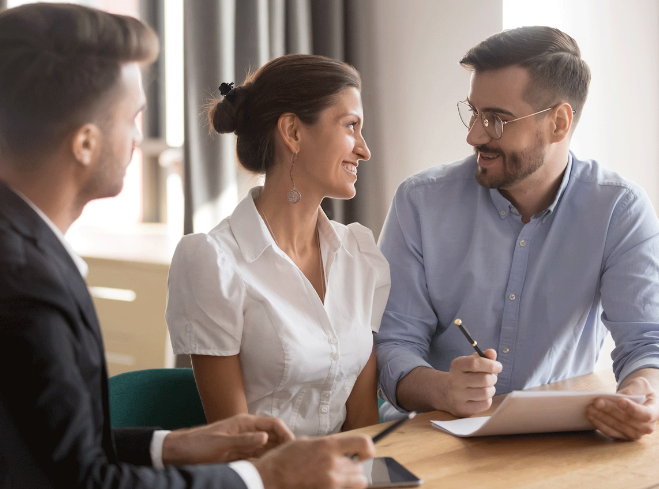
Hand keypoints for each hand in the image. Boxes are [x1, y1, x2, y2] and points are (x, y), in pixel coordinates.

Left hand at [162, 413, 293, 465]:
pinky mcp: (239, 455)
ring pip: (267, 449)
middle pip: (273, 437)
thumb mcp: (221, 444)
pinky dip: (266, 463)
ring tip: (288, 467)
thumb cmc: (198, 445)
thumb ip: (244, 440)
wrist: (179, 453)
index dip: (286, 433)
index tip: (295, 446)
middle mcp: (247, 432)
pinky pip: (257, 458)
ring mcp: (244, 443)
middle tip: (296, 459)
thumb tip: (266, 438)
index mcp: (245, 423)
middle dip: (285, 446)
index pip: (273, 424)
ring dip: (277, 456)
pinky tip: (272, 471)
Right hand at [252, 435, 374, 488]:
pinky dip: (341, 488)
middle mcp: (333, 465)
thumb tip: (342, 450)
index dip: (368, 448)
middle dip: (354, 468)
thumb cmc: (284, 459)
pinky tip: (327, 484)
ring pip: (358, 483)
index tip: (362, 453)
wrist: (270, 478)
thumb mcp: (307, 442)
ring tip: (335, 477)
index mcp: (328, 446)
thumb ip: (328, 446)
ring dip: (350, 480)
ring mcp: (331, 483)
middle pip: (360, 470)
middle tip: (341, 467)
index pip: (364, 444)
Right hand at [445, 349, 501, 416]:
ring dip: (491, 389)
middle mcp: (454, 380)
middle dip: (493, 378)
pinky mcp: (462, 408)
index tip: (498, 366)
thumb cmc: (463, 375)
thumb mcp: (469, 362)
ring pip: (486, 393)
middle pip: (484, 379)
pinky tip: (481, 397)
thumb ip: (482, 357)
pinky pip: (485, 404)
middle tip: (492, 378)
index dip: (490, 364)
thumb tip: (492, 353)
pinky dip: (488, 399)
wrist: (445, 393)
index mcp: (456, 365)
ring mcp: (457, 396)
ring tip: (487, 387)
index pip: (474, 363)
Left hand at [586, 376, 658, 439]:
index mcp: (654, 413)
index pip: (645, 414)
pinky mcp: (623, 436)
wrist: (639, 399)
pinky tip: (590, 416)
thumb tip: (622, 395)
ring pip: (617, 428)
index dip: (632, 409)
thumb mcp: (641, 384)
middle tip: (596, 402)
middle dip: (610, 411)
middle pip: (627, 421)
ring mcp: (635, 434)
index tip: (620, 401)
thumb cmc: (640, 391)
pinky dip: (599, 424)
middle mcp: (647, 427)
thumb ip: (633, 389)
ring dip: (602, 418)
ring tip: (590, 408)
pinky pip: (611, 432)